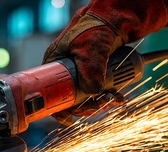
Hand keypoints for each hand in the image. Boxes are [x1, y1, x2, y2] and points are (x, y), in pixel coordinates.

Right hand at [43, 0, 167, 124]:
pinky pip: (98, 91)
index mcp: (55, 64)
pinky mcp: (94, 74)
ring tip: (114, 100)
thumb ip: (91, 70)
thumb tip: (94, 93)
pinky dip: (108, 96)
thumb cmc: (96, 27)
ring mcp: (80, 73)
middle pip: (69, 98)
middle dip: (85, 106)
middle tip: (100, 106)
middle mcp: (65, 70)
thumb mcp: (90, 48)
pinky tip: (117, 96)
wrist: (117, 18)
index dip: (58, 108)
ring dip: (100, 102)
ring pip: (85, 96)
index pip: (50, 93)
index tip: (69, 118)